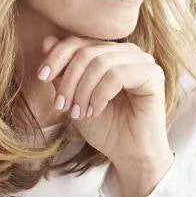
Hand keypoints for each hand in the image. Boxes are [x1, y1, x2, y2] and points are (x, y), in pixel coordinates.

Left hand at [36, 35, 172, 194]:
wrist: (128, 155)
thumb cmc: (104, 127)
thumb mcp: (74, 97)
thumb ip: (63, 72)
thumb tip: (47, 41)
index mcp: (110, 53)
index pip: (78, 42)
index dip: (56, 57)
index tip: (42, 77)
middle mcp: (128, 52)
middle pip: (87, 51)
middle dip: (69, 80)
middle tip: (62, 106)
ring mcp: (143, 61)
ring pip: (101, 62)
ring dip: (83, 91)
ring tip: (78, 113)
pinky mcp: (153, 75)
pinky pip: (117, 75)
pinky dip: (100, 95)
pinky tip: (95, 112)